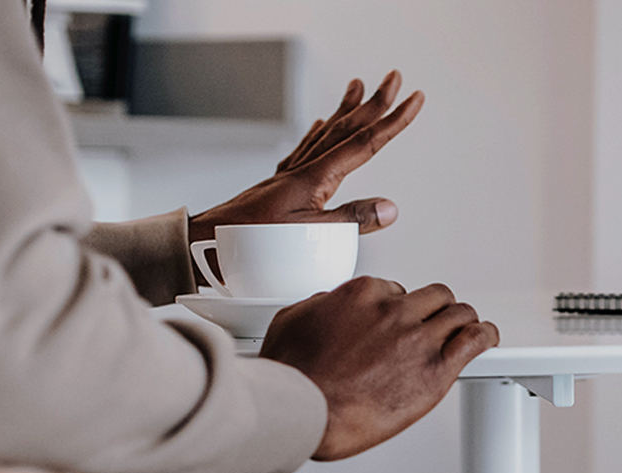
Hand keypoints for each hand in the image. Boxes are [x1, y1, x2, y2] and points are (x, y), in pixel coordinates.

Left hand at [188, 71, 425, 243]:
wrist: (208, 243)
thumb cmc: (253, 244)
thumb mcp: (310, 238)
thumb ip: (351, 220)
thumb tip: (390, 208)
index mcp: (316, 179)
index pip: (365, 143)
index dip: (393, 121)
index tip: (414, 100)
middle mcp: (304, 170)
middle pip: (347, 128)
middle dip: (375, 102)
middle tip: (394, 78)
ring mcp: (290, 176)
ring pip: (326, 133)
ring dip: (346, 109)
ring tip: (359, 88)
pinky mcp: (279, 185)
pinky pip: (304, 148)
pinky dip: (318, 133)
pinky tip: (321, 125)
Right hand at [258, 277, 498, 460]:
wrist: (306, 412)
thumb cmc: (295, 375)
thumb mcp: (292, 321)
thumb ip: (319, 305)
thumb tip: (330, 303)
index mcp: (362, 295)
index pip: (397, 290)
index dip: (400, 309)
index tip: (400, 323)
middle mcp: (394, 311)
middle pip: (435, 297)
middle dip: (435, 310)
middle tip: (435, 325)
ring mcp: (417, 338)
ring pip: (459, 313)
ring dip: (461, 322)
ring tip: (463, 332)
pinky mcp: (436, 369)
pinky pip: (476, 340)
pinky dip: (485, 336)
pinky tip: (485, 340)